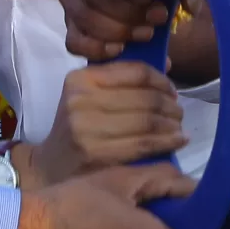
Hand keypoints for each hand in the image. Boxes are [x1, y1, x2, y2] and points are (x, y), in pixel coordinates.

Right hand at [28, 61, 186, 182]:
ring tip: (179, 127)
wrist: (51, 165)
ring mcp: (87, 128)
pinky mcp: (97, 154)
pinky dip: (167, 141)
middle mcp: (81, 100)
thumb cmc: (78, 126)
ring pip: (147, 121)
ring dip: (172, 124)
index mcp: (81, 79)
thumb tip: (168, 63)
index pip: (135, 72)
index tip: (172, 91)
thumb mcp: (89, 95)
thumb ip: (123, 79)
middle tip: (179, 113)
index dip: (161, 80)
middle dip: (170, 105)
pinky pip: (144, 144)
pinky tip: (178, 140)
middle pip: (144, 97)